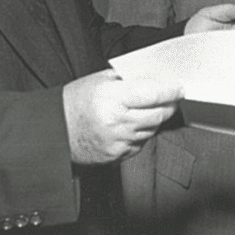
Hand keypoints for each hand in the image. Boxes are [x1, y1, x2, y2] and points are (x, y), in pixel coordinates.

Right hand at [62, 70, 181, 164]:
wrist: (55, 130)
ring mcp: (118, 142)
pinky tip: (132, 124)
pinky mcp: (117, 156)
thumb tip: (156, 78)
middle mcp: (117, 122)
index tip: (179, 87)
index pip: (154, 94)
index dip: (171, 90)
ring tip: (145, 108)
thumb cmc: (76, 101)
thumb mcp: (100, 80)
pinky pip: (141, 143)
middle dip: (169, 104)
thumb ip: (129, 79)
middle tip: (172, 96)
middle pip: (159, 114)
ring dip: (155, 118)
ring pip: (152, 129)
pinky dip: (142, 133)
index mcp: (112, 98)